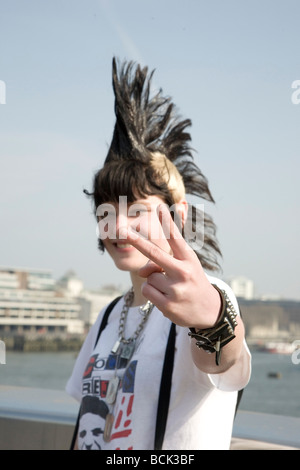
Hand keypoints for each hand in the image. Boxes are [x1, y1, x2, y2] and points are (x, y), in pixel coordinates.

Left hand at [120, 204, 220, 328]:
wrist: (208, 311)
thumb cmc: (192, 283)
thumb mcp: (184, 268)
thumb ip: (160, 264)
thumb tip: (140, 273)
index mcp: (189, 259)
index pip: (176, 238)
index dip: (167, 222)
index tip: (160, 208)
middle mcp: (183, 272)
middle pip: (155, 254)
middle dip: (137, 241)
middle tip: (122, 230)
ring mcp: (175, 289)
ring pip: (148, 276)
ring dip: (154, 281)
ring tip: (171, 288)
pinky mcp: (168, 304)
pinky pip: (147, 290)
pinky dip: (152, 292)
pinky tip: (167, 297)